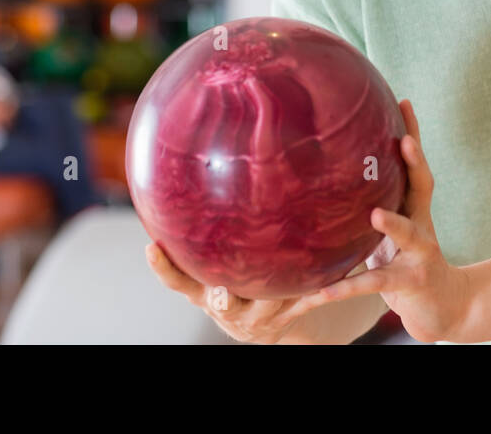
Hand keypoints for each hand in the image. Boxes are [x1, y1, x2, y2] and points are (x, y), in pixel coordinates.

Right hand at [145, 243, 330, 343]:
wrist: (270, 322)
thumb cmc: (238, 278)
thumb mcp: (217, 262)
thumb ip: (207, 234)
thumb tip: (195, 167)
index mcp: (204, 293)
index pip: (176, 282)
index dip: (162, 268)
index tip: (150, 246)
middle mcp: (227, 309)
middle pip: (223, 303)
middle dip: (223, 297)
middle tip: (224, 289)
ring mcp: (259, 318)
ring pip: (269, 304)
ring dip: (280, 291)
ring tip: (294, 272)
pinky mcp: (291, 317)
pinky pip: (307, 302)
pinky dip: (320, 289)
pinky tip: (340, 272)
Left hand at [298, 99, 475, 343]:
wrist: (441, 308)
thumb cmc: (405, 262)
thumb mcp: (389, 231)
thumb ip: (369, 207)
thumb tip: (326, 177)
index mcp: (414, 208)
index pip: (415, 165)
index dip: (413, 132)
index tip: (405, 101)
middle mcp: (422, 224)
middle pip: (423, 187)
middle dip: (417, 162)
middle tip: (406, 141)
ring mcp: (420, 254)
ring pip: (408, 234)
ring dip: (393, 224)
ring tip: (375, 214)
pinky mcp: (409, 283)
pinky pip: (374, 283)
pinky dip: (347, 287)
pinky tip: (324, 291)